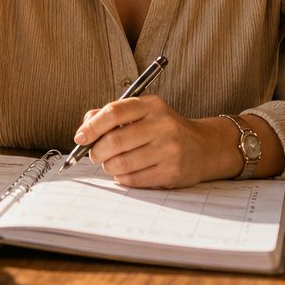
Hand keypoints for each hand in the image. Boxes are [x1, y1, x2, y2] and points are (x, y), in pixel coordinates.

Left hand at [72, 96, 223, 188]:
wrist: (205, 147)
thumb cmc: (165, 130)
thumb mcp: (144, 113)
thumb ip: (113, 115)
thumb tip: (85, 125)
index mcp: (152, 105)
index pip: (114, 112)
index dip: (92, 126)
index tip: (80, 137)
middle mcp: (162, 124)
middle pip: (115, 140)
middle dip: (97, 151)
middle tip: (95, 155)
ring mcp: (169, 148)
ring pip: (122, 163)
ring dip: (109, 167)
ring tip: (111, 164)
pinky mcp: (172, 171)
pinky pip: (134, 179)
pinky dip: (123, 178)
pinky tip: (126, 173)